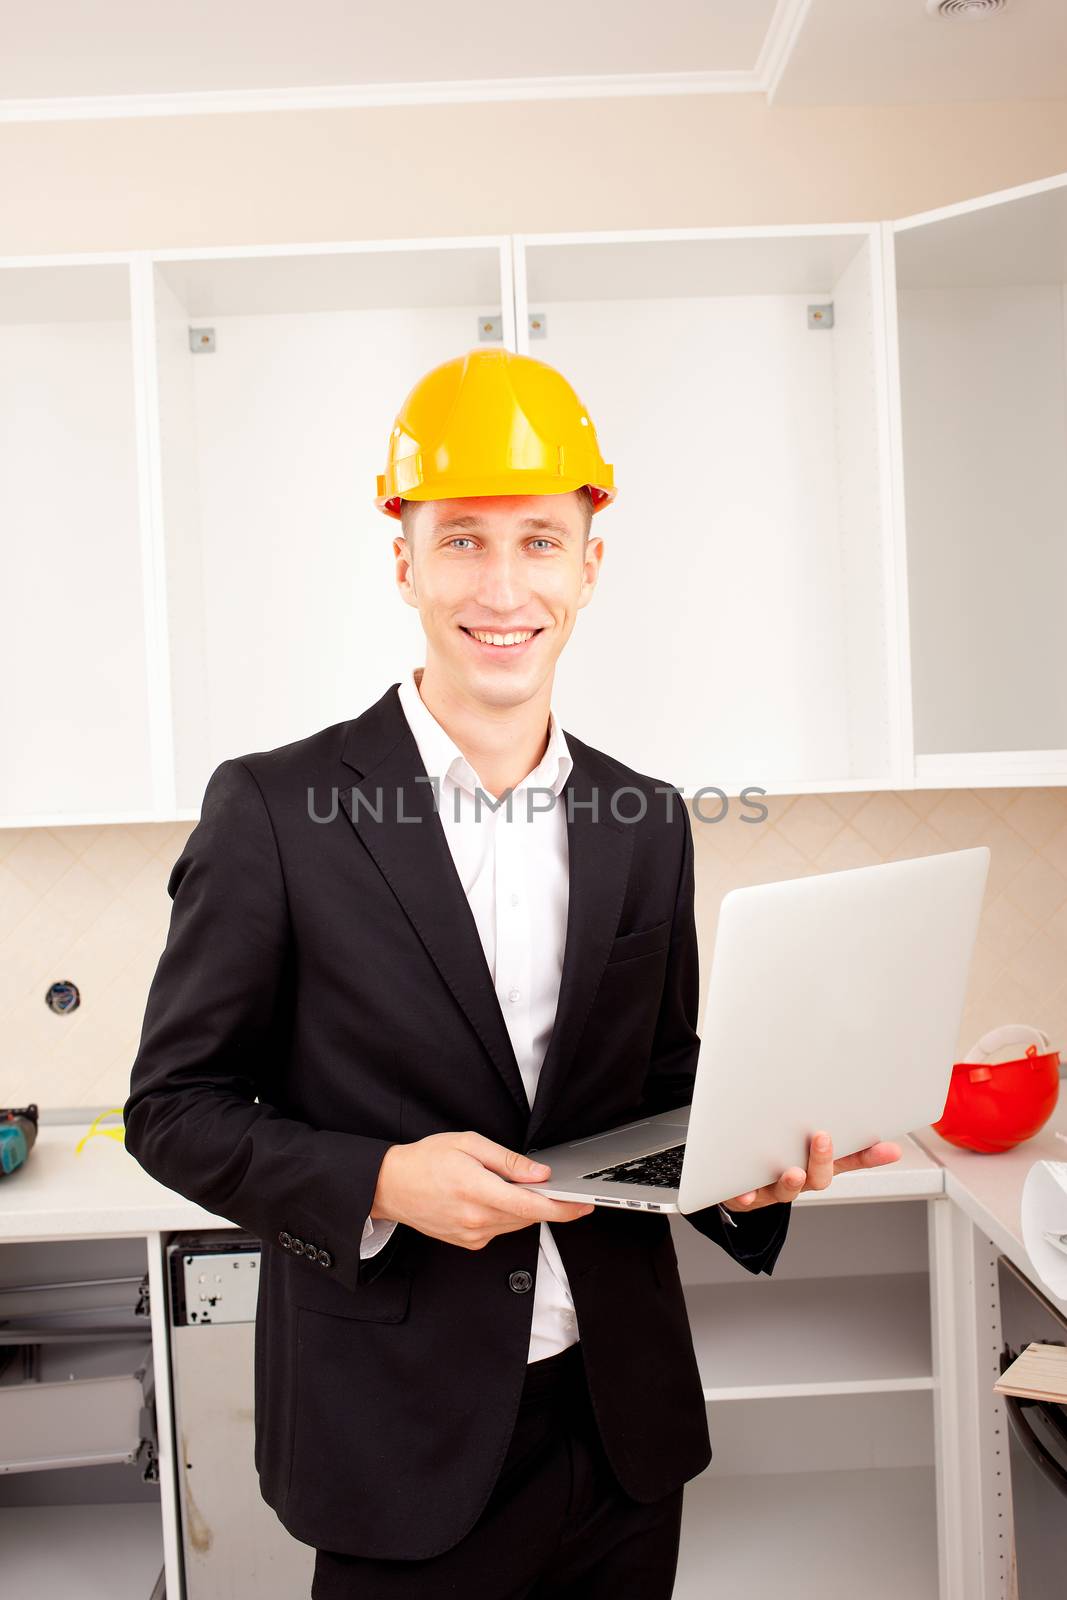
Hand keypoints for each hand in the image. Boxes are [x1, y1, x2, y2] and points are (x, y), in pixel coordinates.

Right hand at [370, 1131, 593, 1249]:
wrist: (390, 1186)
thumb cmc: (425, 1160)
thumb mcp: (469, 1144)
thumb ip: (508, 1161)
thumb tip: (541, 1173)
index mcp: (478, 1191)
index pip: (532, 1205)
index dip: (563, 1207)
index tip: (584, 1204)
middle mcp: (476, 1219)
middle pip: (529, 1215)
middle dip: (545, 1201)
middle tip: (547, 1182)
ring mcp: (472, 1235)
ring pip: (516, 1223)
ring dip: (523, 1207)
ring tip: (507, 1184)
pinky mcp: (468, 1243)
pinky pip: (500, 1229)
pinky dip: (505, 1214)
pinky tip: (489, 1198)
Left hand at [719, 1130, 902, 1213]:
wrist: (737, 1183)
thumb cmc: (775, 1156)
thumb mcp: (803, 1140)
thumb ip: (822, 1123)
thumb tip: (860, 1111)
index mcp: (817, 1164)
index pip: (851, 1160)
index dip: (870, 1156)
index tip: (890, 1148)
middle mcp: (800, 1178)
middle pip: (819, 1177)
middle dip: (823, 1159)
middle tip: (823, 1138)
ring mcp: (774, 1189)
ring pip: (786, 1191)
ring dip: (791, 1182)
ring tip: (792, 1172)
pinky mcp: (748, 1196)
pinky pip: (746, 1199)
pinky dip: (746, 1195)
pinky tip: (744, 1191)